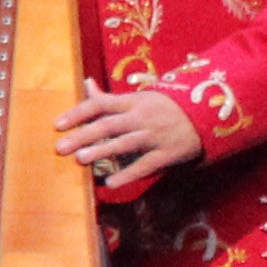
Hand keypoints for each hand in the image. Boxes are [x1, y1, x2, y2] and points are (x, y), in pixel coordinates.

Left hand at [53, 89, 204, 189]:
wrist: (209, 115)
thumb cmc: (166, 107)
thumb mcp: (140, 97)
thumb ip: (109, 98)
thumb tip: (85, 83)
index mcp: (133, 102)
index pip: (100, 104)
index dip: (77, 113)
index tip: (57, 125)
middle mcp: (142, 117)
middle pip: (108, 125)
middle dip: (83, 136)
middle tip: (60, 147)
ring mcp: (155, 136)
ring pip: (125, 144)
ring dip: (102, 152)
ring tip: (80, 160)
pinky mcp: (168, 153)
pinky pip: (146, 165)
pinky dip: (128, 174)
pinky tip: (110, 183)